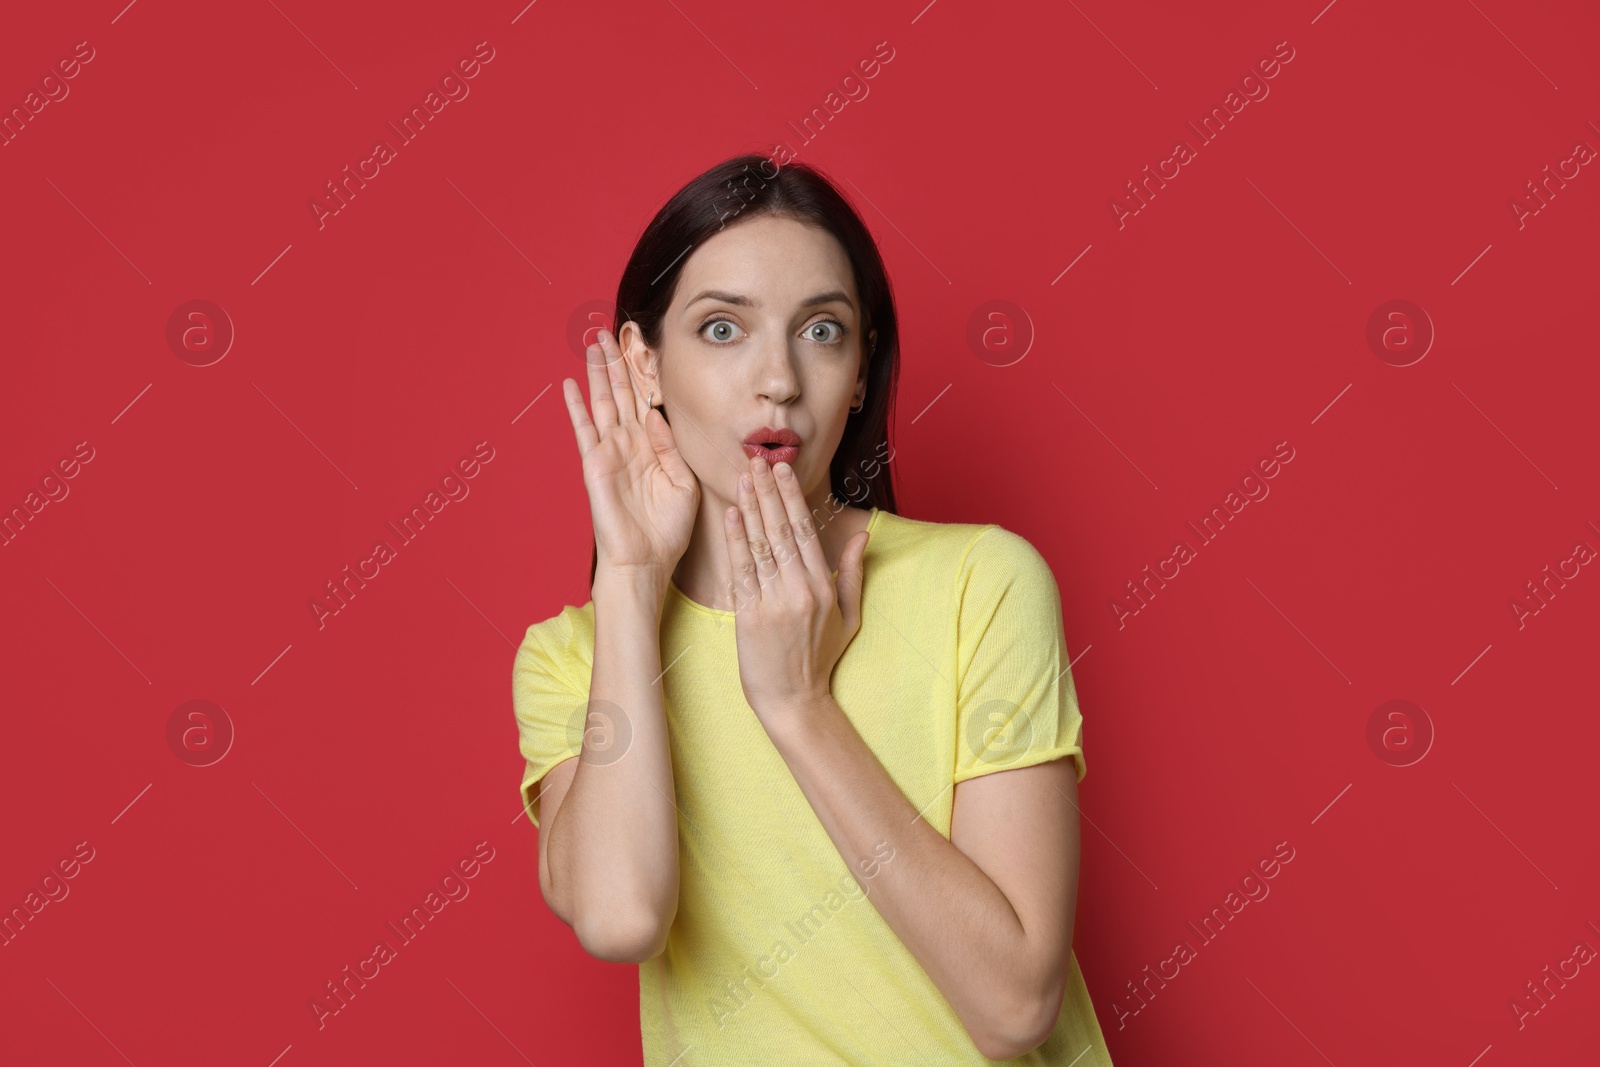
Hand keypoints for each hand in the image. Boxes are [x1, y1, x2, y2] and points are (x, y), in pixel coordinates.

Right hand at [563, 329, 699, 575]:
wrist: (646, 561)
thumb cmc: (667, 530)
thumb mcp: (683, 484)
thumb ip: (672, 448)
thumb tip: (658, 417)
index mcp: (653, 448)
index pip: (648, 402)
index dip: (645, 376)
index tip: (645, 346)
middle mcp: (630, 444)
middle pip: (622, 394)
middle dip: (618, 363)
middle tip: (612, 331)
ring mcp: (610, 452)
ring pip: (603, 402)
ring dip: (598, 373)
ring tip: (594, 343)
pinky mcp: (594, 464)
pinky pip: (583, 429)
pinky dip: (576, 406)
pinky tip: (570, 383)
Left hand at [723, 452, 869, 726]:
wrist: (794, 700)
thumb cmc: (820, 659)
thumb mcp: (848, 617)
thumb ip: (853, 573)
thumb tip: (862, 535)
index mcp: (824, 586)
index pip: (806, 531)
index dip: (792, 497)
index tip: (782, 470)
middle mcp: (800, 589)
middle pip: (782, 530)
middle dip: (768, 492)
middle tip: (757, 461)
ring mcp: (774, 601)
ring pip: (761, 544)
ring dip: (750, 508)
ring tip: (742, 479)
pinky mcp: (750, 614)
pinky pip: (742, 570)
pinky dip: (735, 540)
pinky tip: (731, 516)